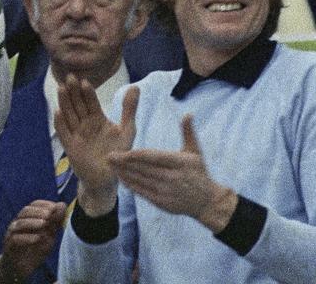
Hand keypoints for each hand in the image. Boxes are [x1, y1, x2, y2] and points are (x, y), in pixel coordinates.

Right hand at [0, 200, 67, 283]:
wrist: (19, 270)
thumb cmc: (34, 251)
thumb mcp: (48, 236)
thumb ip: (55, 222)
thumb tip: (62, 205)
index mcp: (27, 219)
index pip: (33, 205)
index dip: (44, 204)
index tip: (55, 207)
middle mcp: (18, 223)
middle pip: (25, 212)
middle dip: (38, 212)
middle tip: (49, 215)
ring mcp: (12, 235)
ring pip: (19, 223)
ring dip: (32, 222)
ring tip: (44, 224)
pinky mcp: (9, 247)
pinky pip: (15, 239)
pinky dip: (27, 238)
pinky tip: (37, 238)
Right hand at [55, 75, 137, 215]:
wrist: (109, 178)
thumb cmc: (119, 153)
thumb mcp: (127, 130)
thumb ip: (129, 109)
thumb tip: (136, 86)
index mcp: (97, 118)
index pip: (91, 101)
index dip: (87, 92)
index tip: (84, 80)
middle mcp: (85, 123)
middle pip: (78, 105)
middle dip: (73, 92)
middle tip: (70, 77)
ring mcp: (76, 134)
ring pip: (69, 115)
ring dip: (65, 102)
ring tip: (62, 88)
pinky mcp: (70, 146)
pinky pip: (64, 133)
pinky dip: (60, 123)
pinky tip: (58, 112)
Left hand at [109, 114, 235, 230]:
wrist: (206, 202)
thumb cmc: (198, 172)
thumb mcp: (195, 151)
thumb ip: (188, 132)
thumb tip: (188, 113)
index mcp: (179, 163)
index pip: (153, 157)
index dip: (136, 155)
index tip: (122, 150)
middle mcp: (172, 177)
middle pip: (144, 169)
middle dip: (124, 163)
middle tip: (108, 155)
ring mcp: (166, 191)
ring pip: (141, 180)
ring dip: (124, 173)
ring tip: (110, 165)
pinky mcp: (162, 202)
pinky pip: (143, 192)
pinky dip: (130, 185)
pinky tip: (120, 177)